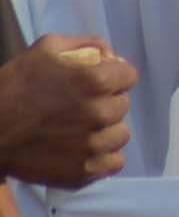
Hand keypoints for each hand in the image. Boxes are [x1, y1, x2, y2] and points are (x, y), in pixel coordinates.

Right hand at [0, 36, 137, 187]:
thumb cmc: (12, 86)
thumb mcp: (46, 49)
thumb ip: (86, 45)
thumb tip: (111, 56)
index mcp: (95, 81)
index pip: (129, 76)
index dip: (113, 76)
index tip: (95, 82)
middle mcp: (99, 113)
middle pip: (123, 105)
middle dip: (106, 101)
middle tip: (80, 106)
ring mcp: (92, 145)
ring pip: (120, 134)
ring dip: (106, 130)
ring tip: (81, 129)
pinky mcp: (83, 171)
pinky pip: (114, 162)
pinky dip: (102, 157)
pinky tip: (83, 149)